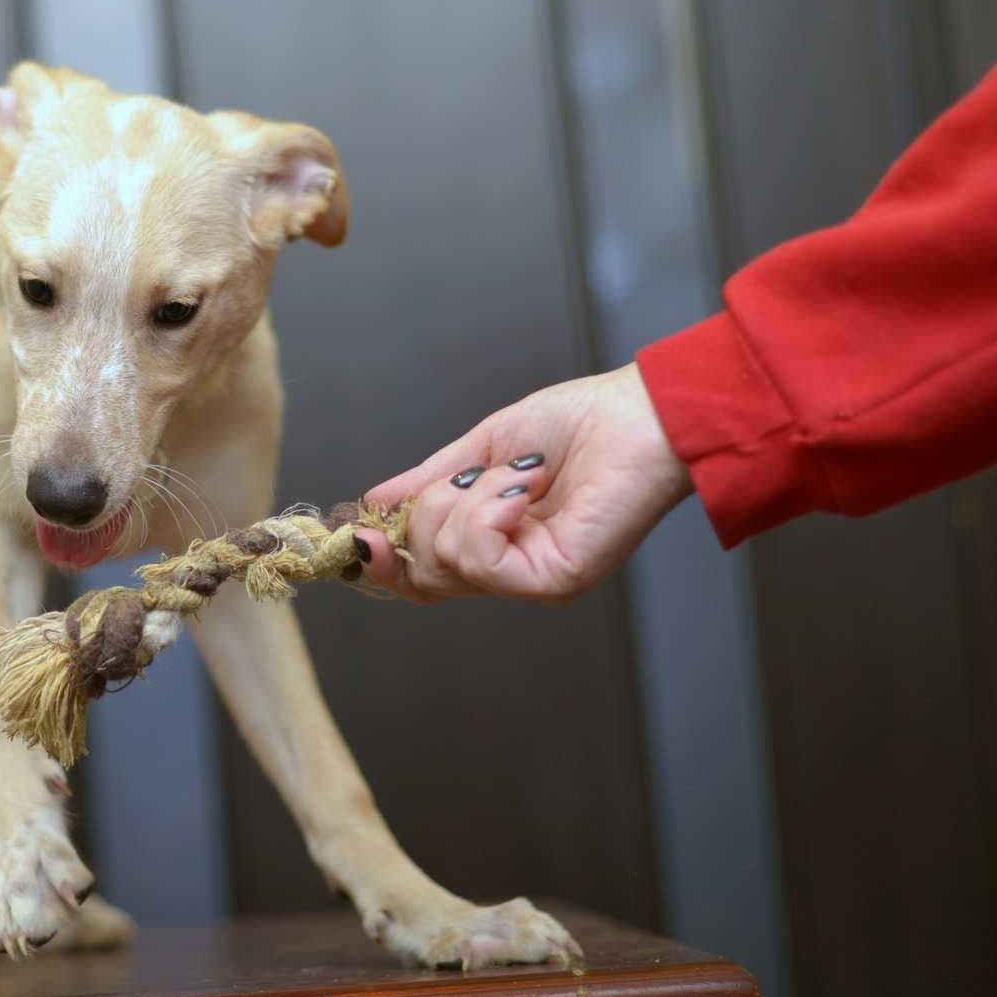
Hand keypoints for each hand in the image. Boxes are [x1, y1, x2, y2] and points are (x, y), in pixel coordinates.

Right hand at [353, 363, 692, 604]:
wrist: (639, 415)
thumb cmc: (578, 423)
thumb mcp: (482, 451)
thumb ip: (428, 481)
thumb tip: (373, 501)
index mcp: (494, 543)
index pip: (419, 574)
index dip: (382, 557)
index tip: (356, 530)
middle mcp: (512, 571)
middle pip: (420, 576)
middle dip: (421, 518)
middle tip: (461, 479)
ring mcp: (532, 581)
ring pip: (445, 563)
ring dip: (466, 501)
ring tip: (518, 475)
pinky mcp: (553, 581)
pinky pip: (482, 559)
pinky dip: (489, 512)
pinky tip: (525, 488)